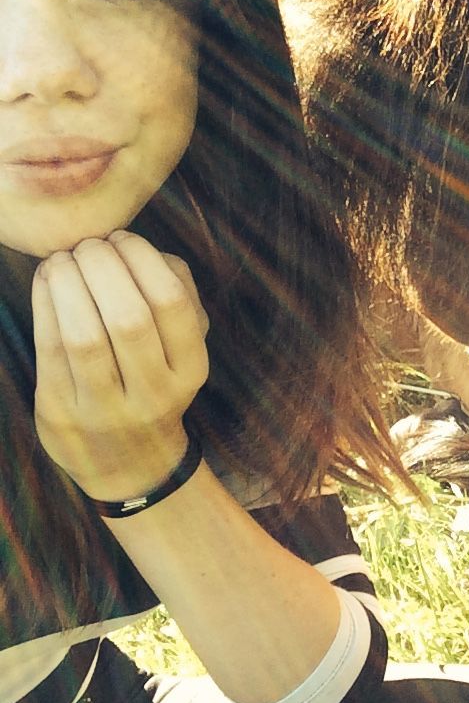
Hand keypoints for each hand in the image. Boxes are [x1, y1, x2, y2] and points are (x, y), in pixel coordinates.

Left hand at [32, 231, 208, 501]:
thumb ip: (179, 298)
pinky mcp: (62, 413)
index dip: (144, 260)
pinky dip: (45, 304)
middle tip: (91, 244)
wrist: (129, 464)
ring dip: (70, 283)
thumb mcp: (183, 353)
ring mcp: (105, 410)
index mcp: (190, 372)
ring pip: (85, 336)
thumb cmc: (154, 386)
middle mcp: (153, 395)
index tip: (124, 238)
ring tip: (65, 257)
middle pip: (129, 318)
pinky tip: (47, 278)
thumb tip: (148, 252)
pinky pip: (49, 350)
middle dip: (104, 267)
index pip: (172, 304)